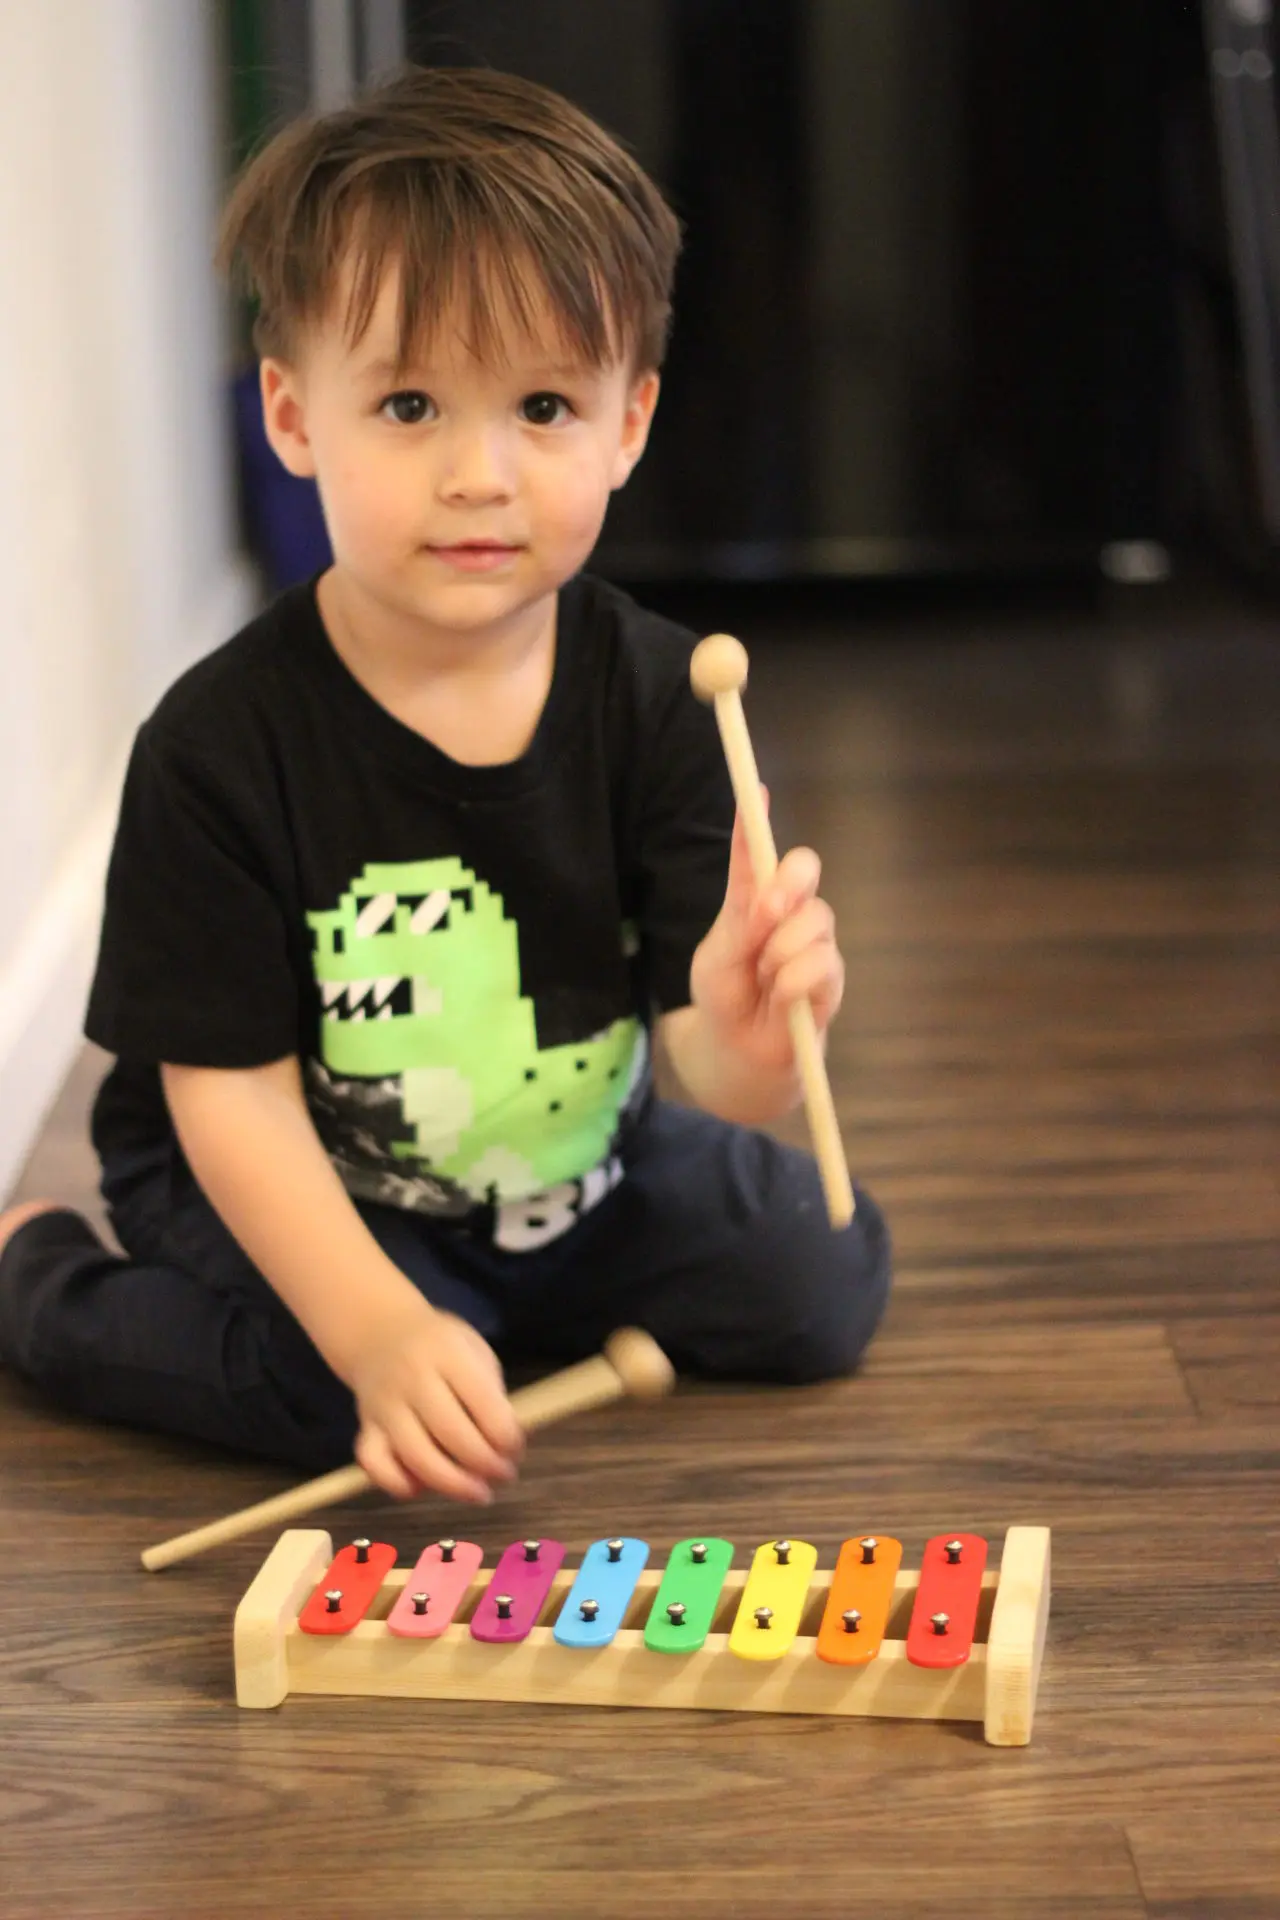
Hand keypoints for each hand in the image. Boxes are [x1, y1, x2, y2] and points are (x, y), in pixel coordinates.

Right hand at [349, 1295, 524, 1502]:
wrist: (379, 1333)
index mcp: (447, 1353)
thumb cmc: (440, 1347)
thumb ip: (490, 1394)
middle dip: (485, 1464)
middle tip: (504, 1475)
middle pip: (451, 1434)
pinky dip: (399, 1484)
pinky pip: (375, 1465)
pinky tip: (423, 1487)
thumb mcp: (473, 1351)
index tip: (516, 1450)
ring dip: (452, 1484)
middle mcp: (412, 1378)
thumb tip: (507, 1446)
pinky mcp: (366, 1427)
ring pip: (415, 1456)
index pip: (484, 1403)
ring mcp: (384, 1405)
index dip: (507, 1437)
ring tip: (478, 1492)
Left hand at [689, 798, 844, 1078]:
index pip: (758, 854)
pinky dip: (794, 979)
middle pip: (806, 866)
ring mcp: (815, 942)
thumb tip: (765, 896)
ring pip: (816, 918)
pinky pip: (824, 962)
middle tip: (764, 911)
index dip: (757, 820)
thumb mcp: (716, 957)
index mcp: (755, 900)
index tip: (756, 789)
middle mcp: (791, 912)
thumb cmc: (724, 998)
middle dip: (787, 882)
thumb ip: (739, 923)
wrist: (738, 1054)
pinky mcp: (832, 979)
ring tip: (764, 977)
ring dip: (782, 949)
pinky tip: (781, 996)